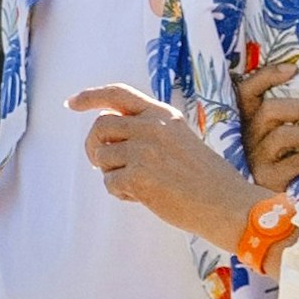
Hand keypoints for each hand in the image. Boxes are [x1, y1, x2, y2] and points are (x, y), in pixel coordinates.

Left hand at [66, 87, 260, 244]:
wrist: (227, 204)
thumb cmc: (207, 178)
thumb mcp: (180, 139)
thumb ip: (149, 132)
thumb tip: (110, 140)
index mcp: (162, 114)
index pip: (118, 94)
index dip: (90, 96)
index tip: (71, 103)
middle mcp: (151, 126)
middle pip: (100, 127)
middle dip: (94, 146)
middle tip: (101, 163)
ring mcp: (143, 151)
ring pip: (101, 157)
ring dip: (112, 174)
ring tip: (139, 185)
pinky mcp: (138, 177)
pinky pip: (110, 184)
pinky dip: (122, 194)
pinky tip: (145, 197)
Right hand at [239, 65, 298, 195]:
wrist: (274, 208)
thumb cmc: (288, 161)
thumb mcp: (284, 136)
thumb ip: (291, 117)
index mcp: (248, 120)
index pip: (247, 91)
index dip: (267, 76)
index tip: (294, 69)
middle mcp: (247, 138)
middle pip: (269, 111)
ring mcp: (256, 159)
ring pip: (282, 136)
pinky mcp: (268, 180)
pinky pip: (296, 162)